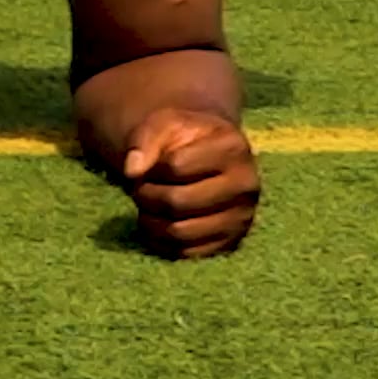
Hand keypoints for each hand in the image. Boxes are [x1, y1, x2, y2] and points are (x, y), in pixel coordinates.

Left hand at [118, 108, 260, 259]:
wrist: (208, 157)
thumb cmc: (185, 139)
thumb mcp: (164, 124)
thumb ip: (144, 140)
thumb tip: (131, 171)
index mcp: (233, 148)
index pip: (177, 166)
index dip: (153, 168)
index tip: (152, 165)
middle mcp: (246, 185)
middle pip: (177, 202)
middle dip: (147, 196)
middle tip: (140, 189)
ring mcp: (242, 218)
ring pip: (180, 232)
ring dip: (151, 222)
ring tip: (147, 207)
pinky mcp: (231, 243)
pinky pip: (187, 253)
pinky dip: (162, 242)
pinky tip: (157, 224)